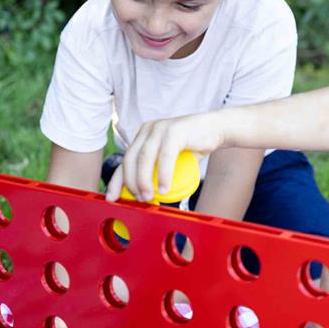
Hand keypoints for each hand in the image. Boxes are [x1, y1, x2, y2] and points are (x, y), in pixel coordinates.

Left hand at [105, 112, 227, 202]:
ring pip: (144, 158)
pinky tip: (164, 188)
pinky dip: (163, 175)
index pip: (125, 160)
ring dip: (144, 181)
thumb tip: (143, 196)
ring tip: (149, 197)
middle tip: (139, 200)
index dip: (116, 180)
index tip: (112, 198)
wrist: (216, 129)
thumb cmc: (193, 146)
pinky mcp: (175, 130)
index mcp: (143, 136)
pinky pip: (165, 157)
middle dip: (131, 183)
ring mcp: (161, 128)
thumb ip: (156, 170)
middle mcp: (148, 129)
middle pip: (131, 159)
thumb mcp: (170, 159)